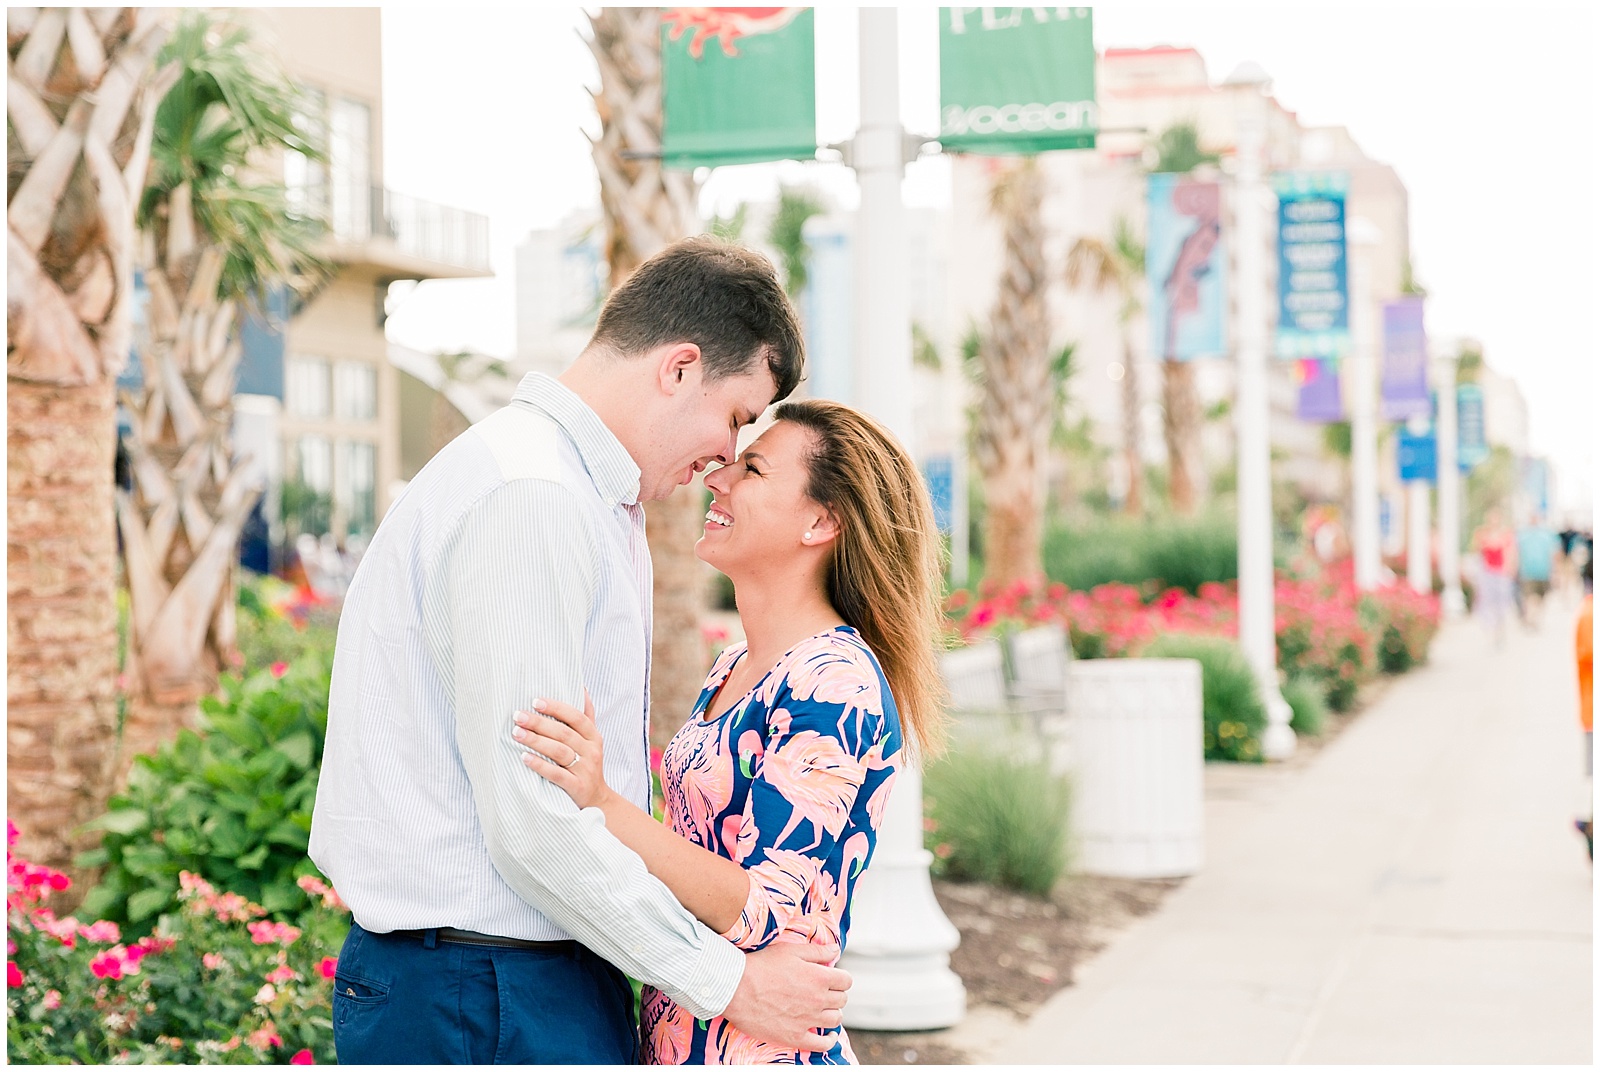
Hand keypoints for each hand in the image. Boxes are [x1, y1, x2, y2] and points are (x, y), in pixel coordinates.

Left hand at [513, 692, 608, 809]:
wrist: (597, 800)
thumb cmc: (587, 764)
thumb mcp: (592, 740)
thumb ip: (586, 715)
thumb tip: (581, 687)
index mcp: (594, 736)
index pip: (576, 717)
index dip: (556, 708)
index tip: (535, 701)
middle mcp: (591, 751)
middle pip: (564, 733)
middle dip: (539, 723)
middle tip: (518, 716)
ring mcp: (585, 769)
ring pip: (559, 752)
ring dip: (536, 741)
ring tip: (517, 733)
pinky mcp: (577, 786)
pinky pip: (557, 774)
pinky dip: (540, 765)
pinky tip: (524, 758)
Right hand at [722, 942, 850, 1052]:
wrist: (736, 989)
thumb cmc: (761, 966)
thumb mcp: (790, 950)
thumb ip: (817, 951)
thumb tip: (836, 949)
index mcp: (819, 978)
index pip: (846, 980)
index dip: (839, 978)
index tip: (831, 978)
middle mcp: (817, 1000)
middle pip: (841, 1000)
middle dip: (835, 994)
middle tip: (822, 991)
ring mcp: (807, 1020)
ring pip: (835, 1019)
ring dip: (832, 1013)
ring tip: (823, 1009)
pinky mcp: (795, 1037)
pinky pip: (822, 1045)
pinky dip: (829, 1040)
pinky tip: (829, 1035)